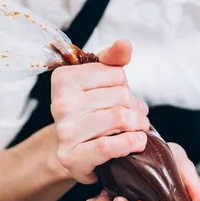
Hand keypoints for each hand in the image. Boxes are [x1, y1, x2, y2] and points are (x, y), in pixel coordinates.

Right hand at [52, 39, 149, 183]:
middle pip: (121, 96)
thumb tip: (125, 44)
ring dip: (139, 126)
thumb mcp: (100, 80)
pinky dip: (130, 143)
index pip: (117, 73)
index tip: (118, 96)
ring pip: (120, 118)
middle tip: (133, 117)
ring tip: (138, 129)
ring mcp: (65, 131)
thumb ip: (113, 59)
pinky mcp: (72, 157)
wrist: (75, 151)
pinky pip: (109, 146)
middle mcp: (60, 104)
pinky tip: (136, 143)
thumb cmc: (91, 110)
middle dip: (135, 107)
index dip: (125, 85)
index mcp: (63, 79)